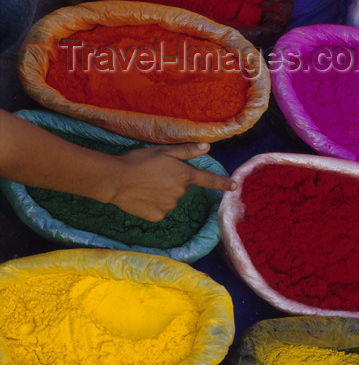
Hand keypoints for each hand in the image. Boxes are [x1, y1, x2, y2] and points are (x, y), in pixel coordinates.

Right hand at [111, 143, 235, 220]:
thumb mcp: (163, 151)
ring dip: (162, 193)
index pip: (209, 180)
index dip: (223, 183)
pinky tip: (142, 197)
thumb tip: (207, 147)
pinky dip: (153, 204)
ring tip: (145, 184)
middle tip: (154, 174)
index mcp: (184, 175)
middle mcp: (181, 192)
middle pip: (182, 188)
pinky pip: (160, 210)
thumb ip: (187, 151)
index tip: (234, 186)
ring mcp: (170, 206)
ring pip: (171, 199)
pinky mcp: (158, 216)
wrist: (117, 181)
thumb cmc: (139, 161)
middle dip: (173, 182)